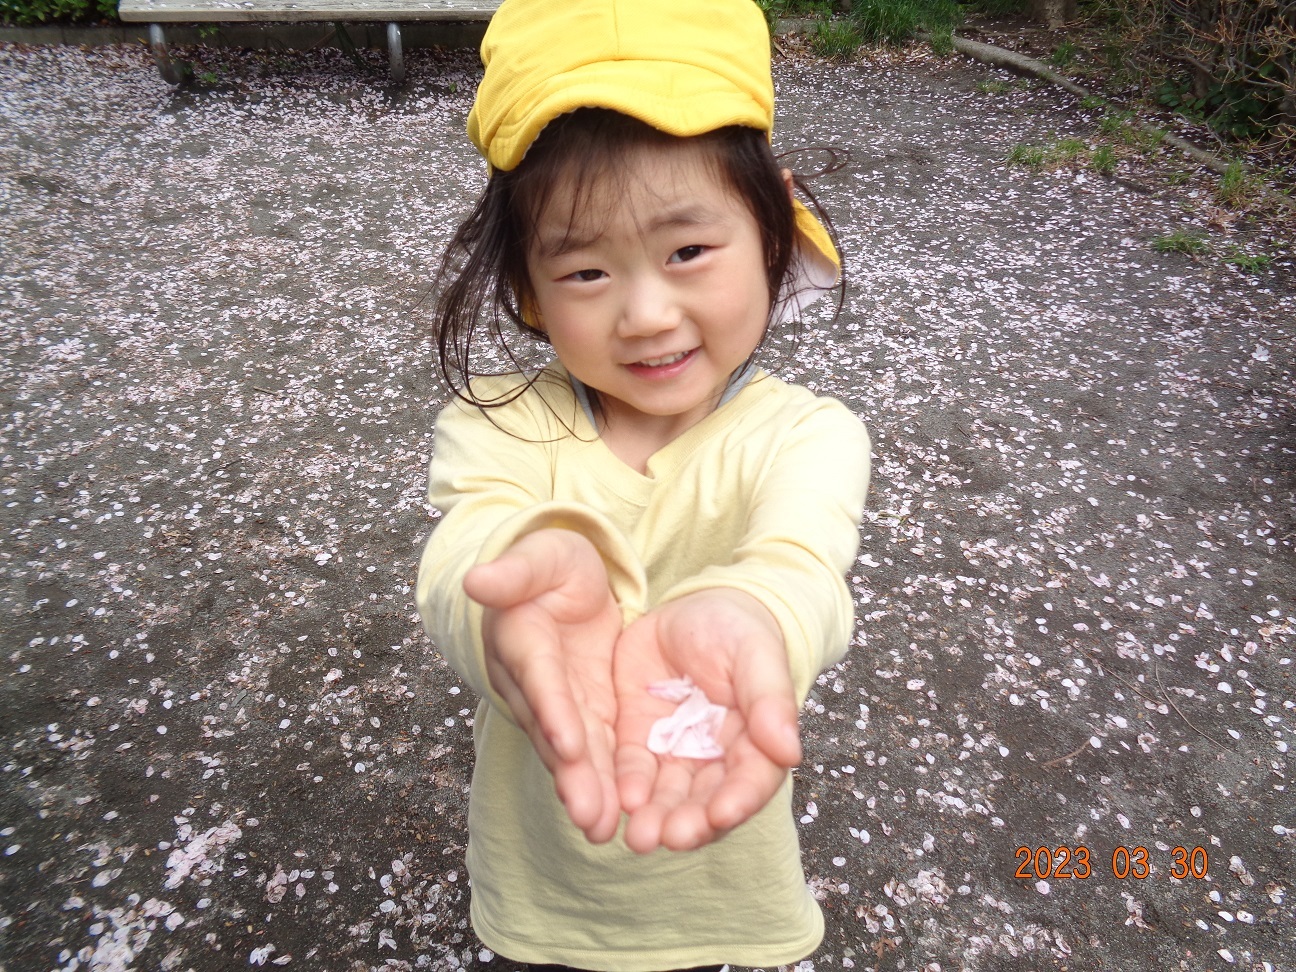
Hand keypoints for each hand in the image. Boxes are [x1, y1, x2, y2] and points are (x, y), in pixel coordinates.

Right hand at [463, 529, 621, 843]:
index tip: (568, 743)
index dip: (552, 708)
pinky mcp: (583, 715)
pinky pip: (591, 753)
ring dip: (584, 791)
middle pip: (551, 729)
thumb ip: (514, 570)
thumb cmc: (551, 562)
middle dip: (570, 773)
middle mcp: (531, 682)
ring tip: (601, 829)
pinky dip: (601, 784)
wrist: (562, 582)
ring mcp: (556, 703)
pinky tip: (616, 820)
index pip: (538, 676)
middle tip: (588, 814)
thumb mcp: (541, 555)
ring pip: (569, 752)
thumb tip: (474, 579)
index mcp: (521, 638)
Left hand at [613, 589, 801, 853]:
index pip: (750, 779)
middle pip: (704, 799)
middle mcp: (715, 757)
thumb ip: (770, 700)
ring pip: (666, 794)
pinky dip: (625, 787)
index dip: (737, 800)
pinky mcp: (637, 737)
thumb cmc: (738, 628)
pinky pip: (630, 768)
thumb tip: (790, 752)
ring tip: (639, 836)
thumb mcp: (756, 653)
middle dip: (688, 822)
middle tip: (669, 837)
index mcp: (754, 740)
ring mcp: (675, 750)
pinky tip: (618, 800)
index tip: (720, 815)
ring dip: (654, 817)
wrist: (694, 608)